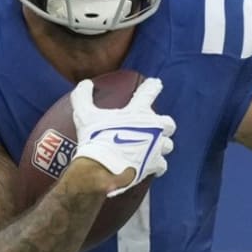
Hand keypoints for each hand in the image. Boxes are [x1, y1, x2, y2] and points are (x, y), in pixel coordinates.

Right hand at [71, 77, 175, 196]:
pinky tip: (151, 166)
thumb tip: (85, 83)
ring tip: (152, 148)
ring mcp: (156, 147)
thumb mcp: (84, 114)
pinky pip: (162, 165)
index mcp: (138, 112)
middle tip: (156, 127)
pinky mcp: (155, 164)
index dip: (153, 86)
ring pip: (168, 145)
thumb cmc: (95, 139)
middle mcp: (153, 128)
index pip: (149, 92)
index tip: (156, 84)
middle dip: (164, 125)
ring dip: (161, 146)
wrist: (103, 167)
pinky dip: (157, 166)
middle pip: (168, 123)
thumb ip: (82, 96)